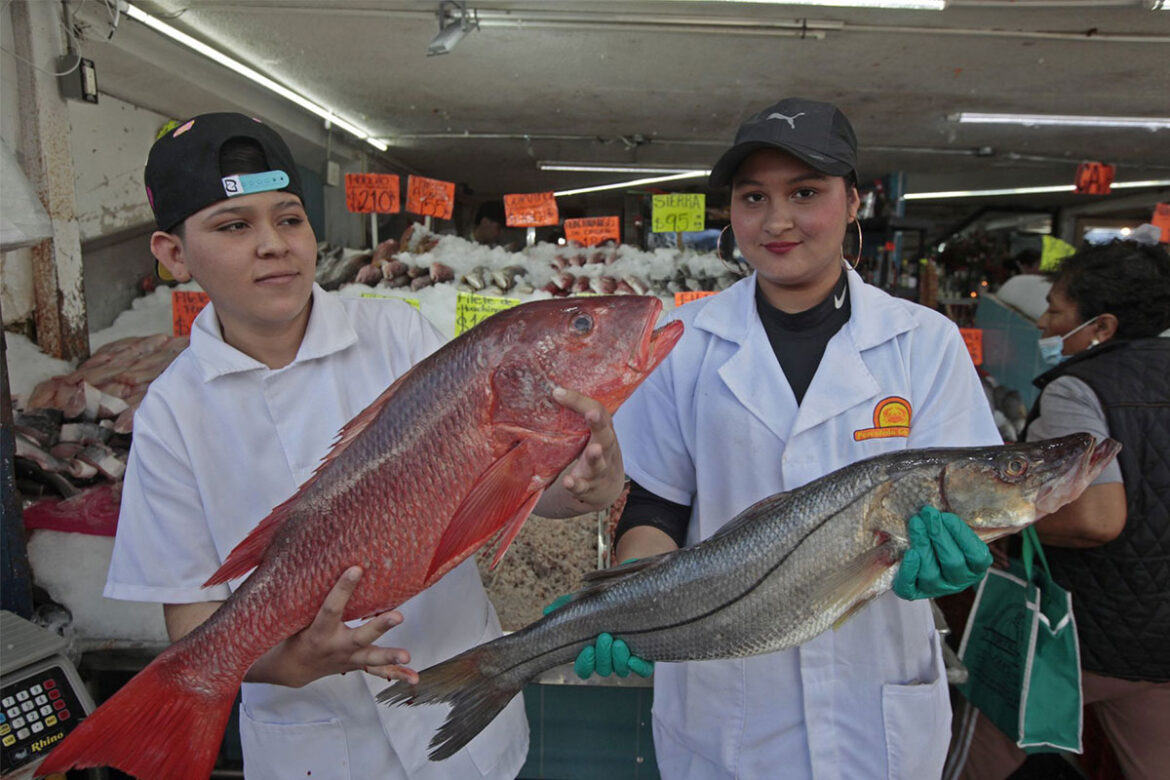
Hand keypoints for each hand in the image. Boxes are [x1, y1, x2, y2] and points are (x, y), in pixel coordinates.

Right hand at [247, 566, 417, 687]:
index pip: (331, 608)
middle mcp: (335, 647)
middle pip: (359, 637)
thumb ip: (313, 596)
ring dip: (390, 656)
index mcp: (318, 632)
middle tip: (399, 617)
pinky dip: (397, 674)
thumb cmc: (296, 632)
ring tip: (407, 654)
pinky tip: (414, 678)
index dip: (343, 588)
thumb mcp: (297, 615)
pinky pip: (377, 671)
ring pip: (371, 659)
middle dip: (379, 627)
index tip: (356, 569)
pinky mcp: (356, 665)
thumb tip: (329, 560)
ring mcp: (347, 659)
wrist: (292, 668)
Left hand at [534, 387, 625, 516]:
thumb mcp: (591, 432)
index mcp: (604, 431)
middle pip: (605, 436)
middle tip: (593, 414)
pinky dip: (576, 484)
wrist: (608, 487)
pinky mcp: (589, 488)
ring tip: (594, 449)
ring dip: (595, 457)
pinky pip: (583, 486)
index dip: (579, 401)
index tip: (557, 392)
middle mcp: (605, 449)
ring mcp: (599, 470)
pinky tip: (568, 482)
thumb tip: (552, 391)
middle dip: (599, 425)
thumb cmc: (595, 450)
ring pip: (598, 463)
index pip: (597, 411)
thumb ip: (578, 414)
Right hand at [542, 568, 652, 679]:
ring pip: (621, 670)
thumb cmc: (611, 596)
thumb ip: (570, 604)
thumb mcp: (590, 597)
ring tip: (619, 642)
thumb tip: (547, 611)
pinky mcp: (647, 655)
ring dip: (618, 660)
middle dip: (603, 656)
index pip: (584, 667)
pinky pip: (643, 670)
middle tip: (606, 637)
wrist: (640, 589)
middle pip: (603, 669)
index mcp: (594, 647)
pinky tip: (634, 656)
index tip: (587, 649)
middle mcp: (610, 656)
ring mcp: (628, 657)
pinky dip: (638, 665)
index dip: (584, 663)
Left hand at [893, 506, 991, 599]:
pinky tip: (909, 554)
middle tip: (927, 514)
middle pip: (952, 562)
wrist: (926, 564)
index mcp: (975, 568)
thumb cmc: (945, 542)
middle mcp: (958, 581)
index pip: (976, 556)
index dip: (961, 535)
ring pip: (931, 573)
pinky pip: (910, 587)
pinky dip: (909, 571)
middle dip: (938, 535)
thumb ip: (955, 525)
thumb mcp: (957, 534)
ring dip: (923, 544)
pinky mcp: (915, 591)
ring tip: (916, 523)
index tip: (946, 516)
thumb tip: (942, 508)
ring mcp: (936, 588)